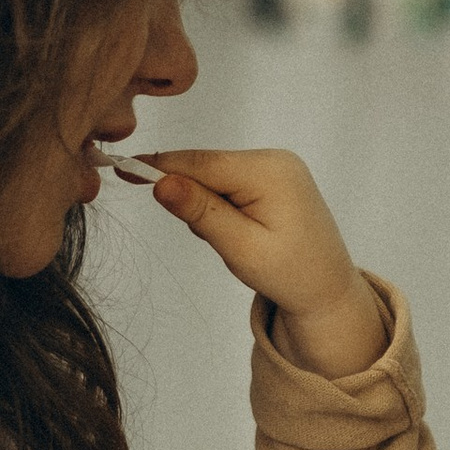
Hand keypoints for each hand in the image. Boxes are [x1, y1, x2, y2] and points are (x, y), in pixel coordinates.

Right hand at [142, 147, 386, 376]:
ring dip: (209, 209)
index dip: (159, 167)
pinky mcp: (274, 179)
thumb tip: (161, 182)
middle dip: (194, 201)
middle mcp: (273, 158)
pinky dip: (223, 209)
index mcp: (268, 171)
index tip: (121, 169)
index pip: (200, 162)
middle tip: (217, 241)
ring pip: (215, 178)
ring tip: (237, 244)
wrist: (328, 291)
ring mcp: (276, 167)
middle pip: (206, 168)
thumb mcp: (240, 248)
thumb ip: (201, 212)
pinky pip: (230, 185)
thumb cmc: (289, 275)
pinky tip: (242, 234)